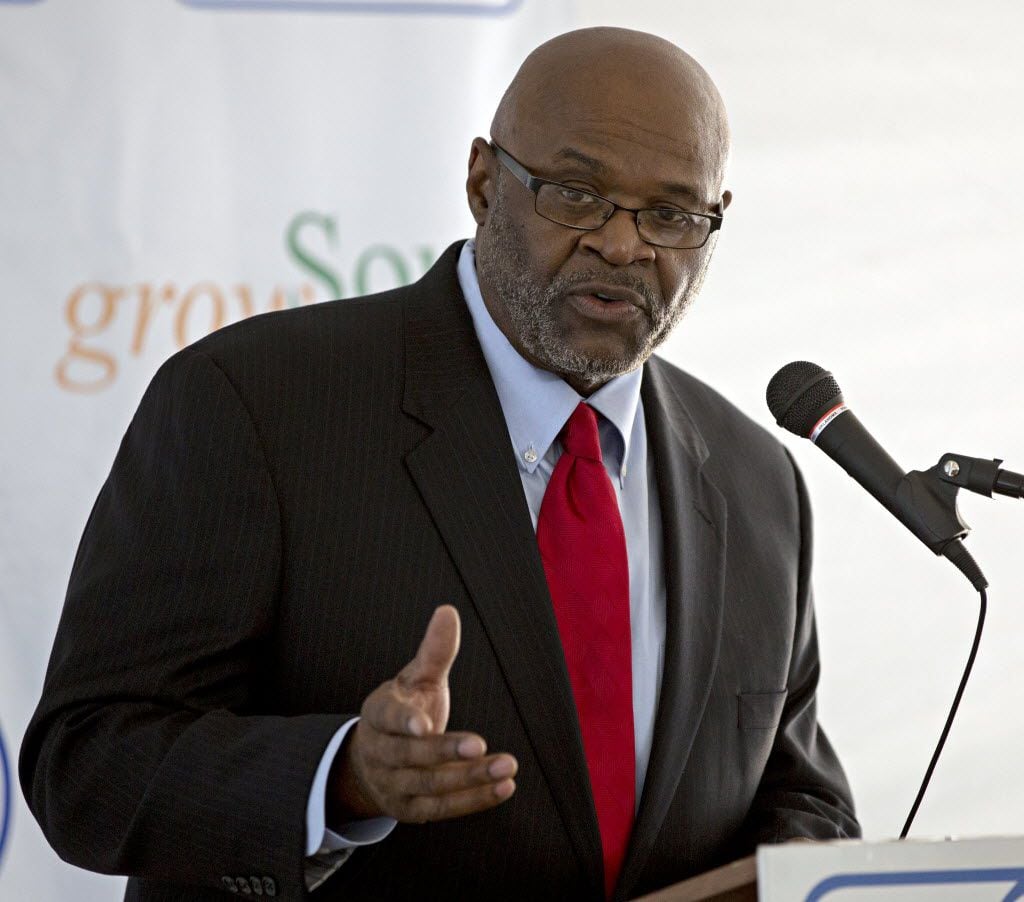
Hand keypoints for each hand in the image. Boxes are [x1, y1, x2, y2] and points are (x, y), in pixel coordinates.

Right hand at [327, 605, 517, 824]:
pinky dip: (475, 799)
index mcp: (379, 714)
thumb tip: (448, 611)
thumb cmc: (405, 709)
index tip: (425, 724)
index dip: (404, 722)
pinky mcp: (411, 811)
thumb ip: (434, 651)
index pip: (387, 718)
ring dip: (470, 778)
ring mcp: (394, 785)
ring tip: (507, 765)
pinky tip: (504, 786)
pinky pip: (444, 808)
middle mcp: (382, 753)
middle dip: (445, 752)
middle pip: (410, 756)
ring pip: (430, 786)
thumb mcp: (416, 679)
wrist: (374, 761)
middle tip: (480, 745)